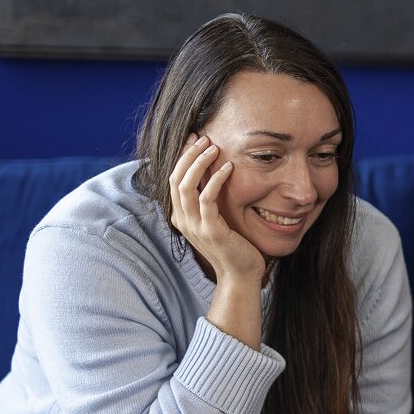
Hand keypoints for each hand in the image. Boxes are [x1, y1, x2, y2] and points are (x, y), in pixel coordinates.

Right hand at [168, 134, 266, 285]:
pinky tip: (228, 167)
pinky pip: (207, 198)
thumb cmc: (233, 247)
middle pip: (175, 178)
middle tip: (204, 138)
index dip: (182, 157)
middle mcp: (183, 220)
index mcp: (181, 217)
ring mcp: (194, 226)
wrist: (240, 276)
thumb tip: (212, 176)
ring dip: (199, 162)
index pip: (173, 179)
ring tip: (214, 147)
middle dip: (188, 154)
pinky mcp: (210, 230)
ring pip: (186, 185)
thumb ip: (209, 202)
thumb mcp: (216, 221)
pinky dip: (216, 179)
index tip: (194, 139)